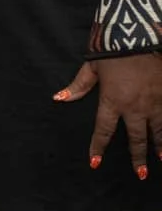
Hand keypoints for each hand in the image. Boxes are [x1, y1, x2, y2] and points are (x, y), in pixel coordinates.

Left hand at [54, 52, 161, 177]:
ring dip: (160, 147)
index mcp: (112, 101)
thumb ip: (78, 86)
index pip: (103, 130)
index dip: (98, 147)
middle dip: (138, 157)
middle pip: (137, 138)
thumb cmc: (113, 51)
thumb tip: (59, 97)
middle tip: (140, 174)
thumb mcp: (91, 68)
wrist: (140, 37)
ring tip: (161, 160)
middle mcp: (135, 107)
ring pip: (159, 131)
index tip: (95, 162)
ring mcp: (155, 103)